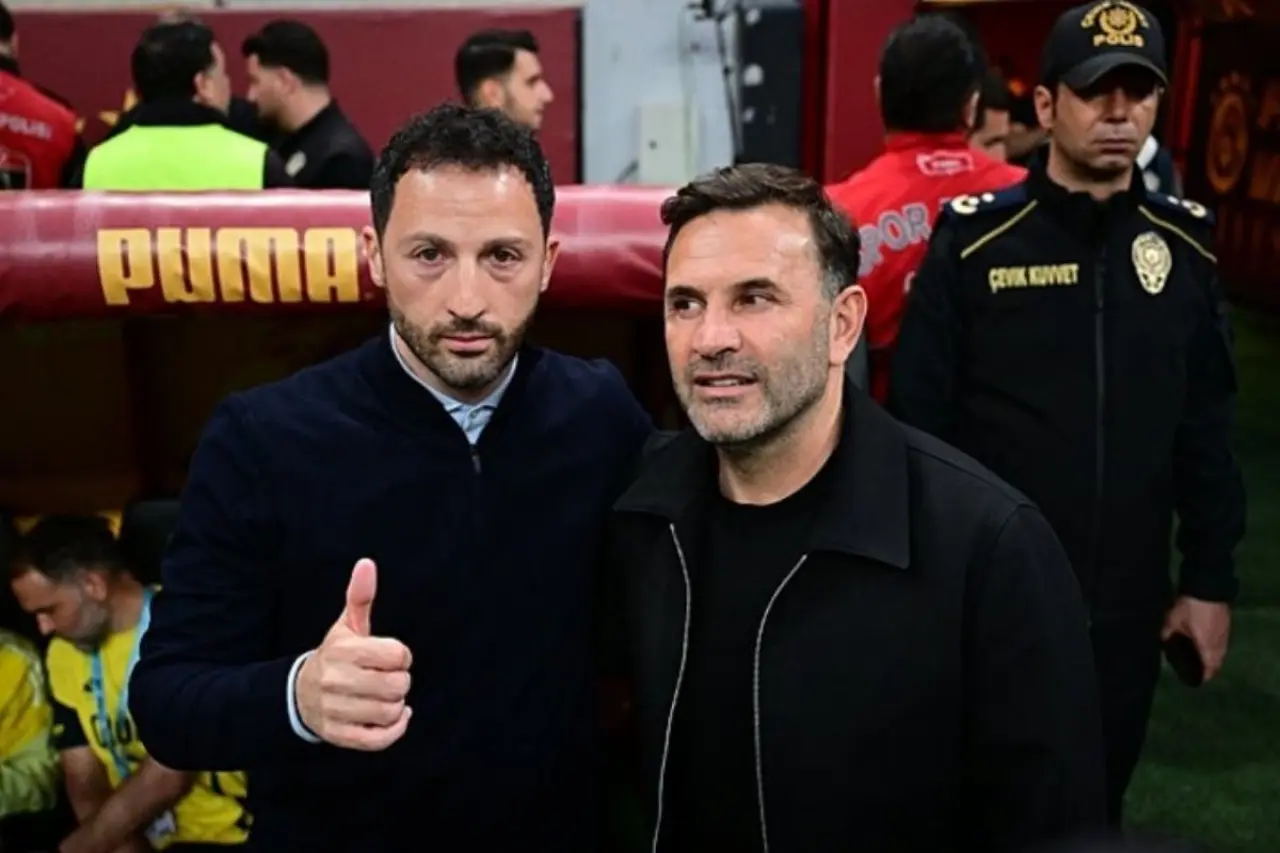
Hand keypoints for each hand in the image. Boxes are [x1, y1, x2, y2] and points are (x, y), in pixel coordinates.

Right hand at [296, 559, 412, 749]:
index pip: (398, 655)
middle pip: (398, 685)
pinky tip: (393, 717)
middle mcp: (337, 680)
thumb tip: (367, 564)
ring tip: (384, 696)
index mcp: (343, 650)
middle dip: (400, 681)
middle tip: (387, 678)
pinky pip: (379, 740)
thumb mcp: (346, 626)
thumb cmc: (334, 656)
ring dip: (396, 705)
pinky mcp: (338, 736)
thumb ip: (360, 596)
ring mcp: (336, 710)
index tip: (391, 657)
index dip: (401, 656)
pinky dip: (394, 730)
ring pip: (390, 712)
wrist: (300, 693)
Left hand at [1162, 596, 1230, 681]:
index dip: (1204, 677)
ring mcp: (1225, 634)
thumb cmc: (1189, 608)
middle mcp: (1220, 644)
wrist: (1208, 587)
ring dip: (1213, 658)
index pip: (1209, 669)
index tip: (1196, 681)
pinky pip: (1222, 643)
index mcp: (1207, 647)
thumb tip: (1160, 644)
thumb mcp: (1172, 621)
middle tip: (1197, 671)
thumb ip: (1167, 635)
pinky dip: (1215, 648)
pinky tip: (1205, 643)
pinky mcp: (1226, 625)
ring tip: (1200, 658)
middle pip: (1217, 663)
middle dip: (1209, 669)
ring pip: (1221, 653)